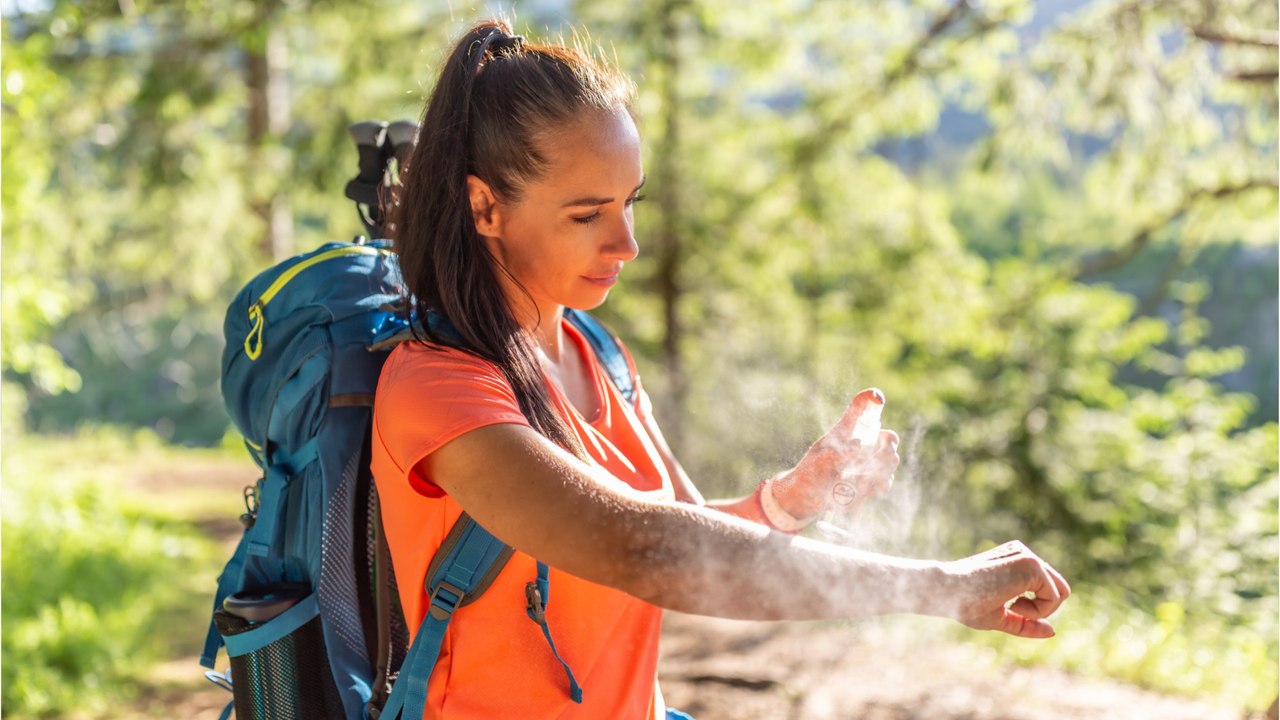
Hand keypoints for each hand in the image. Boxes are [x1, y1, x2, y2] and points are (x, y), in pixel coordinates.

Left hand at [775, 388, 900, 517]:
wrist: (804, 503)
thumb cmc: (807, 475)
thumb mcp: (818, 462)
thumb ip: (837, 452)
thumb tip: (860, 444)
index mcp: (844, 432)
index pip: (859, 408)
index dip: (870, 399)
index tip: (878, 398)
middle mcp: (859, 445)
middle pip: (888, 437)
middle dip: (887, 447)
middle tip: (873, 458)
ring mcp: (866, 464)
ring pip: (891, 460)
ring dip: (882, 470)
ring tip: (860, 480)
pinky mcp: (868, 482)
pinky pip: (886, 480)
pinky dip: (880, 485)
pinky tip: (868, 490)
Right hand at [941, 540, 1071, 638]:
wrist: (945, 590)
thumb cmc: (964, 603)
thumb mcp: (1000, 616)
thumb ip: (1025, 622)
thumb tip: (1053, 631)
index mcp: (1015, 559)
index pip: (1045, 587)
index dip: (1034, 608)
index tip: (1008, 608)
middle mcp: (1024, 553)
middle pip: (1058, 589)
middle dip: (1041, 608)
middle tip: (1012, 609)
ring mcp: (1029, 557)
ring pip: (1060, 593)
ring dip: (1039, 609)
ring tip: (1010, 606)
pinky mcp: (1032, 565)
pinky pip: (1054, 597)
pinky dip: (1038, 610)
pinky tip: (1011, 604)